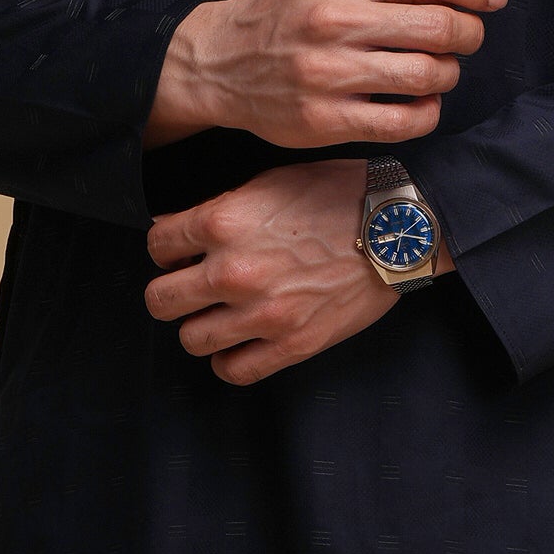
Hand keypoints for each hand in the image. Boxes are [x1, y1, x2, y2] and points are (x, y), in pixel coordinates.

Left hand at [144, 157, 448, 388]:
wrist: (397, 227)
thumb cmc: (338, 194)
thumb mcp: (270, 182)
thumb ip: (221, 209)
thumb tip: (183, 233)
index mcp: (222, 221)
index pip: (156, 246)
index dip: (168, 249)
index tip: (184, 253)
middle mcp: (233, 270)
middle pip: (160, 300)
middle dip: (171, 292)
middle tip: (193, 288)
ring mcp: (262, 312)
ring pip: (190, 339)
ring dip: (200, 327)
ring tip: (220, 315)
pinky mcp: (292, 344)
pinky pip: (233, 370)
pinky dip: (228, 360)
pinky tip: (240, 343)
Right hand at [146, 0, 504, 151]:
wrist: (221, 61)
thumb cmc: (287, 13)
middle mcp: (333, 18)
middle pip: (439, 27)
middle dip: (468, 34)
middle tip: (466, 39)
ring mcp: (328, 72)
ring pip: (428, 75)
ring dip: (448, 74)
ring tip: (438, 71)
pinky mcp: (326, 118)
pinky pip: (405, 121)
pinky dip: (428, 113)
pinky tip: (422, 103)